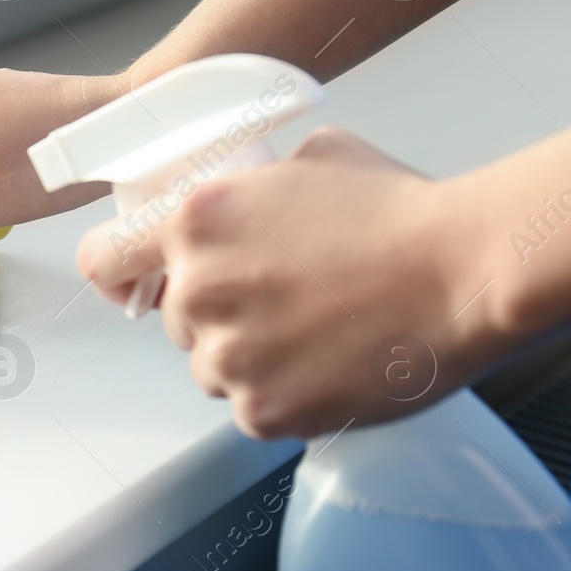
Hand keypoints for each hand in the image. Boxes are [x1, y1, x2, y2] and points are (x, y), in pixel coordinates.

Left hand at [76, 127, 497, 439]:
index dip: (121, 271)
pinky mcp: (264, 411)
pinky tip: (330, 362)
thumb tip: (242, 193)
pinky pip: (251, 407)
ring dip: (247, 356)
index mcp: (194, 222)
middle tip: (282, 299)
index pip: (104, 260)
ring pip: (210, 366)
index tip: (137, 280)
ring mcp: (228, 356)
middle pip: (174, 318)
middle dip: (214, 312)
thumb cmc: (399, 210)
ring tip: (316, 330)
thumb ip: (249, 184)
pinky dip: (284, 393)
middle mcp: (197, 291)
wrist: (466, 272)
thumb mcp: (309, 159)